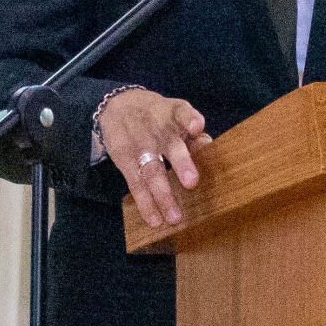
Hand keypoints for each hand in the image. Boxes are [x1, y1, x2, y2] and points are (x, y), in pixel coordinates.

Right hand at [98, 89, 213, 227]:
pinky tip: (155, 219)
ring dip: (163, 195)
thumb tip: (208, 143)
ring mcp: (140, 145)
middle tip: (192, 182)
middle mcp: (156, 128)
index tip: (197, 127)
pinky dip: (145, 203)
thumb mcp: (174, 113)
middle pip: (169, 146)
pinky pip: (136, 184)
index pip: (182, 112)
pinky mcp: (124, 159)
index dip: (190, 120)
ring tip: (174, 217)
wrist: (117, 105)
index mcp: (173, 113)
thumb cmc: (157, 116)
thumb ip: (192, 129)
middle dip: (181, 163)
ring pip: (152, 171)